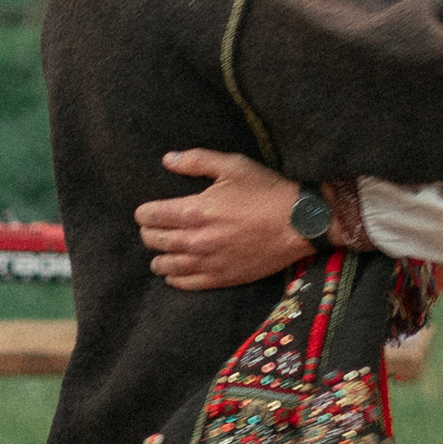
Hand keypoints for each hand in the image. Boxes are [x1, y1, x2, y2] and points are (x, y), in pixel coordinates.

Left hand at [136, 150, 312, 291]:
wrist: (300, 224)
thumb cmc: (267, 191)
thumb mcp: (233, 166)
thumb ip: (196, 161)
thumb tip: (167, 159)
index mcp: (195, 211)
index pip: (151, 216)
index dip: (143, 213)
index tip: (145, 211)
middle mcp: (196, 240)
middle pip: (154, 241)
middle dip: (148, 232)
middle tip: (152, 227)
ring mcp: (208, 262)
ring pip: (165, 265)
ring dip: (158, 256)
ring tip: (161, 250)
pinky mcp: (221, 278)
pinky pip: (185, 284)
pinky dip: (174, 277)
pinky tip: (175, 270)